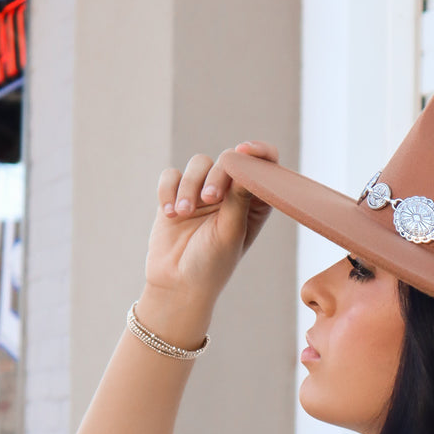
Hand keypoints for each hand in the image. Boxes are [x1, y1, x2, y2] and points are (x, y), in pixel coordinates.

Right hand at [144, 141, 278, 309]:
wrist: (178, 283)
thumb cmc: (212, 264)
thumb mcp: (231, 231)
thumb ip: (239, 197)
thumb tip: (246, 163)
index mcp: (254, 202)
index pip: (264, 165)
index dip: (259, 152)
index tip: (245, 150)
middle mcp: (231, 193)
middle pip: (227, 160)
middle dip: (217, 176)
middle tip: (210, 199)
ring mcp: (202, 192)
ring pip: (198, 164)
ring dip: (189, 186)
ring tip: (183, 213)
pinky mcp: (175, 194)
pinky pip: (171, 175)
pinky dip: (169, 190)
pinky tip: (170, 213)